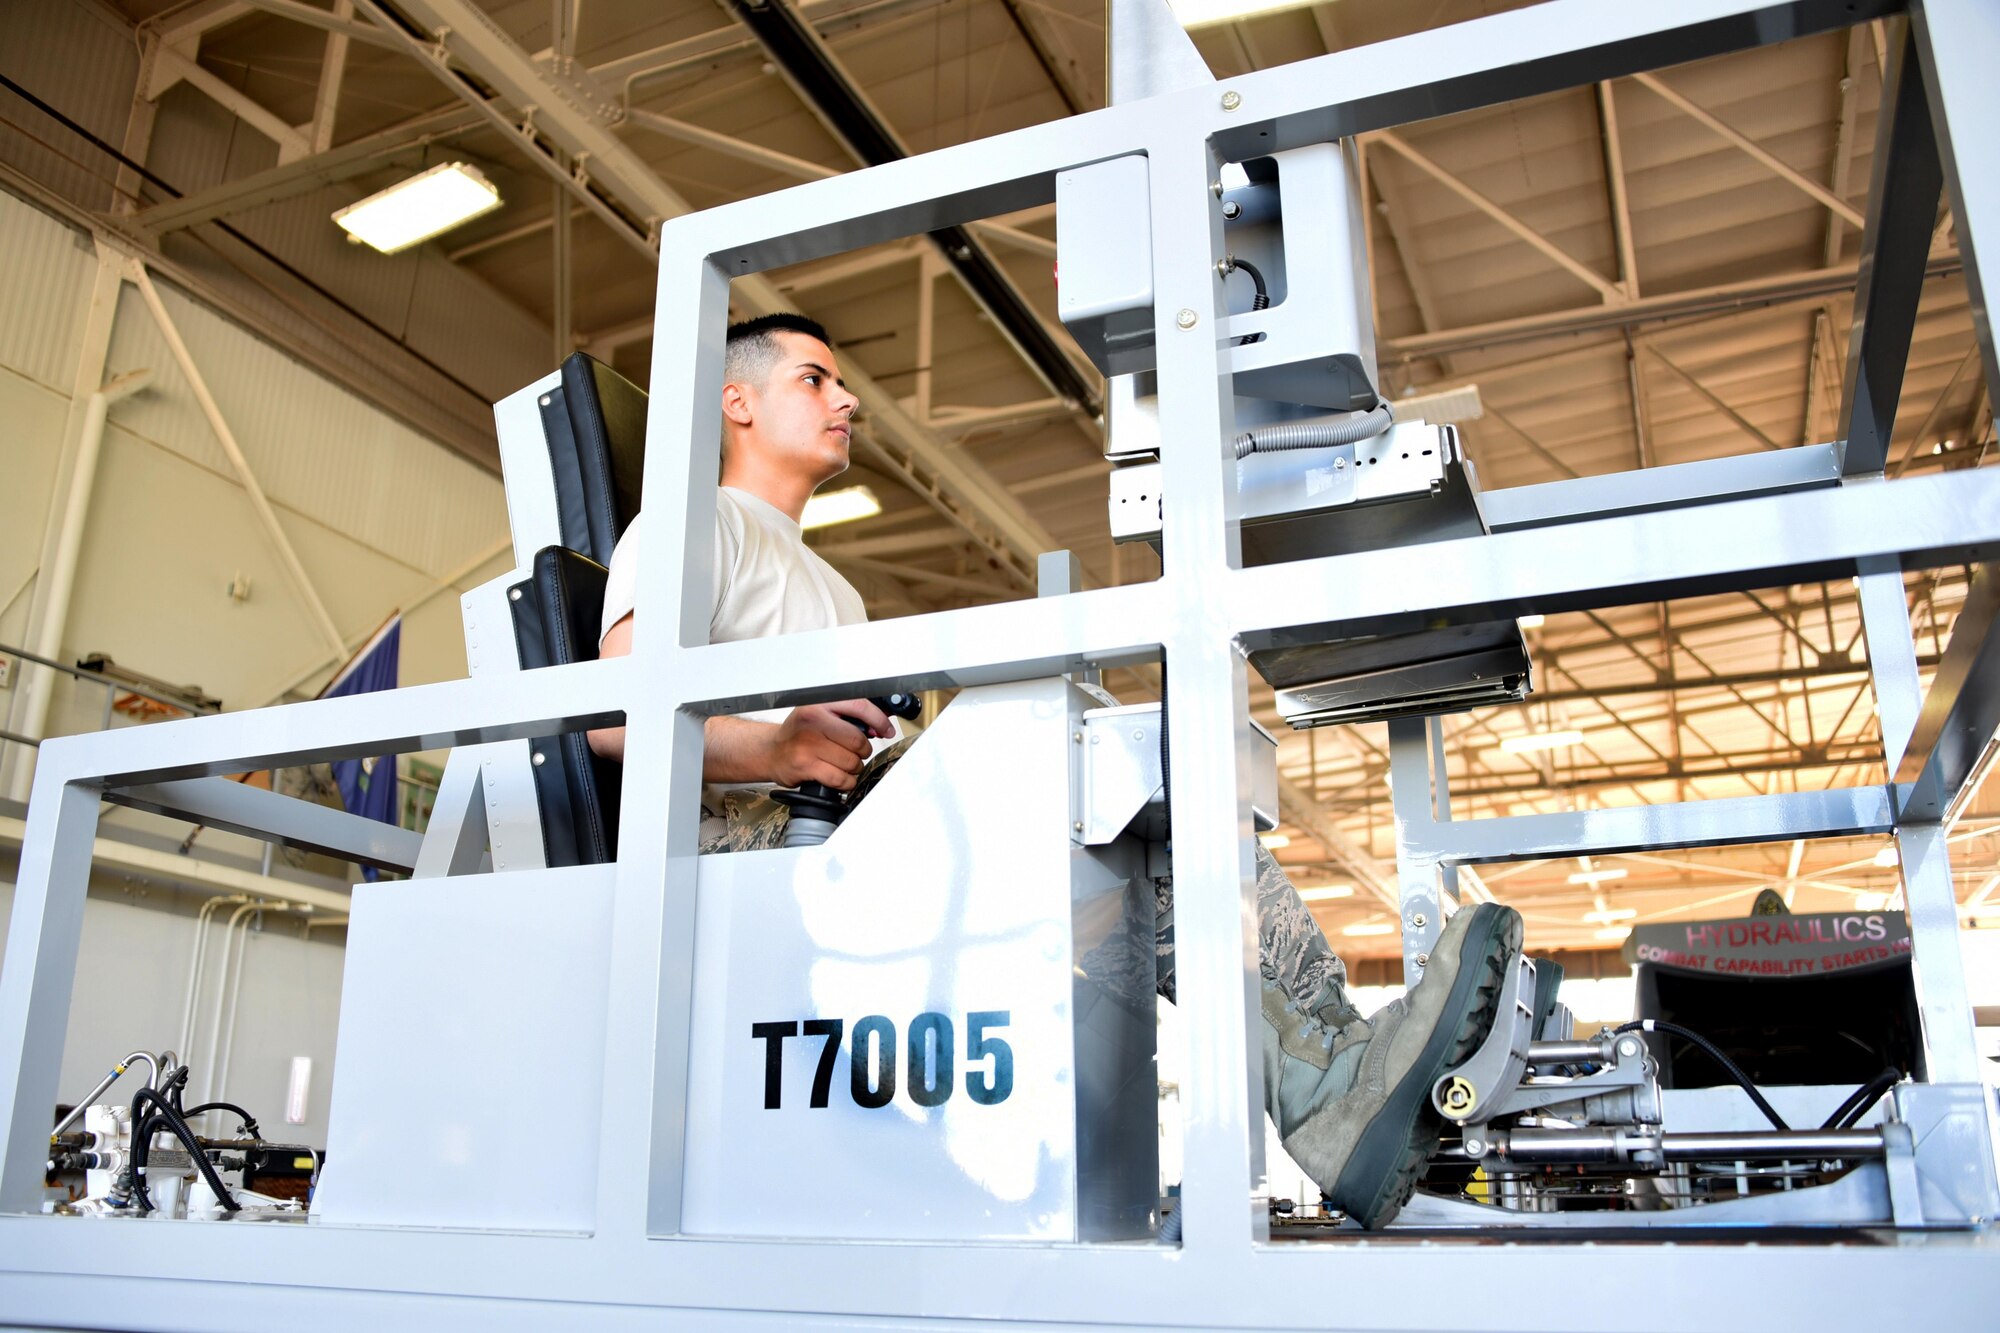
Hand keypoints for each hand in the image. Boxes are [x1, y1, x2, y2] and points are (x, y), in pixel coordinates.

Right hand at [764, 700, 892, 789]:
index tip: (887, 731)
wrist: (771, 751)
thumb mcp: (820, 715)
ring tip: (841, 764)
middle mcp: (813, 720)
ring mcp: (808, 744)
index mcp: (820, 704)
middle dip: (863, 751)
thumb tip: (879, 727)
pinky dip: (846, 782)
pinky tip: (839, 777)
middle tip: (855, 753)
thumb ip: (848, 718)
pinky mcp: (805, 766)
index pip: (859, 706)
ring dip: (853, 768)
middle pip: (858, 740)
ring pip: (851, 761)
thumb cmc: (799, 734)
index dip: (879, 720)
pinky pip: (841, 778)